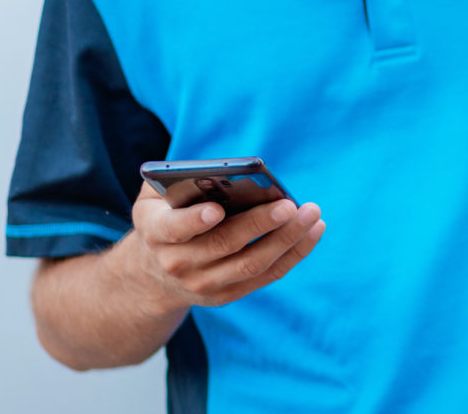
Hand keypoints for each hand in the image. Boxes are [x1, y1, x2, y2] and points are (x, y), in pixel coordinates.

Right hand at [126, 184, 325, 310]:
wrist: (154, 274)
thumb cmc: (165, 216)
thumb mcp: (156, 196)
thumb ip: (178, 180)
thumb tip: (223, 172)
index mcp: (156, 233)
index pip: (174, 229)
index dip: (194, 220)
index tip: (217, 208)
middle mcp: (178, 263)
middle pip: (224, 245)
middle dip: (259, 224)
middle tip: (290, 205)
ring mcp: (204, 284)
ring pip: (251, 263)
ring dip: (286, 239)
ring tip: (312, 215)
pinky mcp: (227, 295)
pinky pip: (267, 274)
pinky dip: (294, 253)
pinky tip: (314, 230)